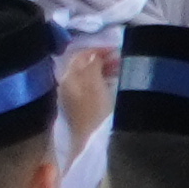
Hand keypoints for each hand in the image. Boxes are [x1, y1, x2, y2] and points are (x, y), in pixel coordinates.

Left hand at [56, 39, 115, 153]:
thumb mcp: (94, 82)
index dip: (98, 49)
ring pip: (88, 75)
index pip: (81, 55)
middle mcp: (67, 84)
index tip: (116, 49)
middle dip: (102, 59)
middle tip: (121, 59)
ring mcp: (73, 96)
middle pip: (84, 65)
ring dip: (103, 69)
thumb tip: (95, 54)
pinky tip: (114, 82)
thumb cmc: (95, 108)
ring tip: (120, 69)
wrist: (93, 138)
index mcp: (68, 77)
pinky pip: (92, 85)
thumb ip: (92, 64)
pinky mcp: (82, 106)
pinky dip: (102, 79)